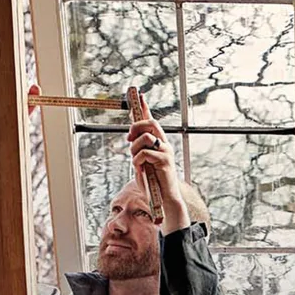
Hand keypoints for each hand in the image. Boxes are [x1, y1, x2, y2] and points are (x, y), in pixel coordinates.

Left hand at [126, 97, 189, 232]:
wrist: (164, 198)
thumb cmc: (152, 182)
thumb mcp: (141, 162)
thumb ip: (138, 149)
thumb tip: (131, 138)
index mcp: (158, 142)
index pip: (151, 120)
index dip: (145, 108)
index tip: (139, 96)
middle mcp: (164, 144)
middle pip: (151, 122)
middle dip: (136, 126)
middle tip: (128, 138)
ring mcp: (166, 151)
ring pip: (146, 136)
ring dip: (135, 147)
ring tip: (135, 159)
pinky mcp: (165, 161)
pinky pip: (145, 153)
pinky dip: (137, 160)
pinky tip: (139, 168)